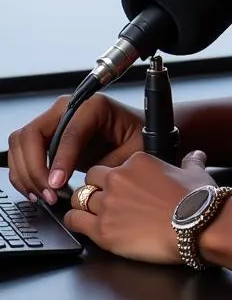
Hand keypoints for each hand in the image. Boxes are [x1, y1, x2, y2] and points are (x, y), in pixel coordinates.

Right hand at [7, 94, 143, 204]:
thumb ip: (109, 166)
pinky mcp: (48, 137)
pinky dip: (24, 174)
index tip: (57, 184)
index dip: (60, 160)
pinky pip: (22, 154)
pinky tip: (39, 191)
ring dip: (25, 174)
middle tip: (49, 193)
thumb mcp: (132, 151)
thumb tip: (85, 183)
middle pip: (32, 134)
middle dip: (34, 168)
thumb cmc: (139, 136)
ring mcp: (55, 121)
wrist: (137, 133)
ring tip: (45, 196)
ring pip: (21, 144)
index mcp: (94, 105)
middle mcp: (69, 108)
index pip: (68, 132)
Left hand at [65, 150, 215, 263]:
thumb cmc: (196, 199)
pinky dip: (74, 221)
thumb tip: (196, 156)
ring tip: (89, 213)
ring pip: (78, 199)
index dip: (116, 178)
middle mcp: (119, 179)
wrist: (195, 225)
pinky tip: (80, 223)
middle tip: (103, 199)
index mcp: (138, 161)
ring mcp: (108, 204)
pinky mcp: (102, 230)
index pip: (114, 166)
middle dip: (94, 188)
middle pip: (91, 179)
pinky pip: (74, 221)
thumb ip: (191, 161)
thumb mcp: (196, 172)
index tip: (122, 188)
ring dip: (82, 205)